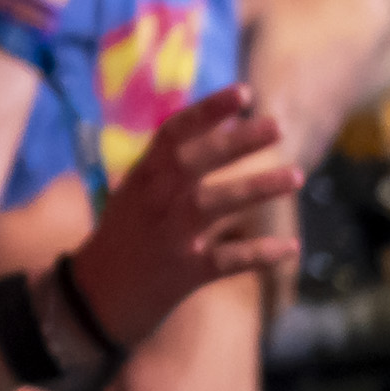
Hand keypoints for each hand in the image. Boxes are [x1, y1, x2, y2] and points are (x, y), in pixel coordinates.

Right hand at [63, 87, 299, 346]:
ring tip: (297, 176)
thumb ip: (167, 168)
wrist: (93, 297)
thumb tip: (211, 132)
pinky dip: (260, 254)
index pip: (173, 133)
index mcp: (142, 177)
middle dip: (237, 142)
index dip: (208, 111)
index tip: (242, 93)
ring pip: (216, 205)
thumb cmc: (122, 239)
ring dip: (257, 189)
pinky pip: (229, 260)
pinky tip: (291, 247)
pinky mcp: (185, 273)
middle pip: (196, 162)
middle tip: (277, 125)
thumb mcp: (134, 195)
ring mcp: (169, 237)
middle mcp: (155, 201)